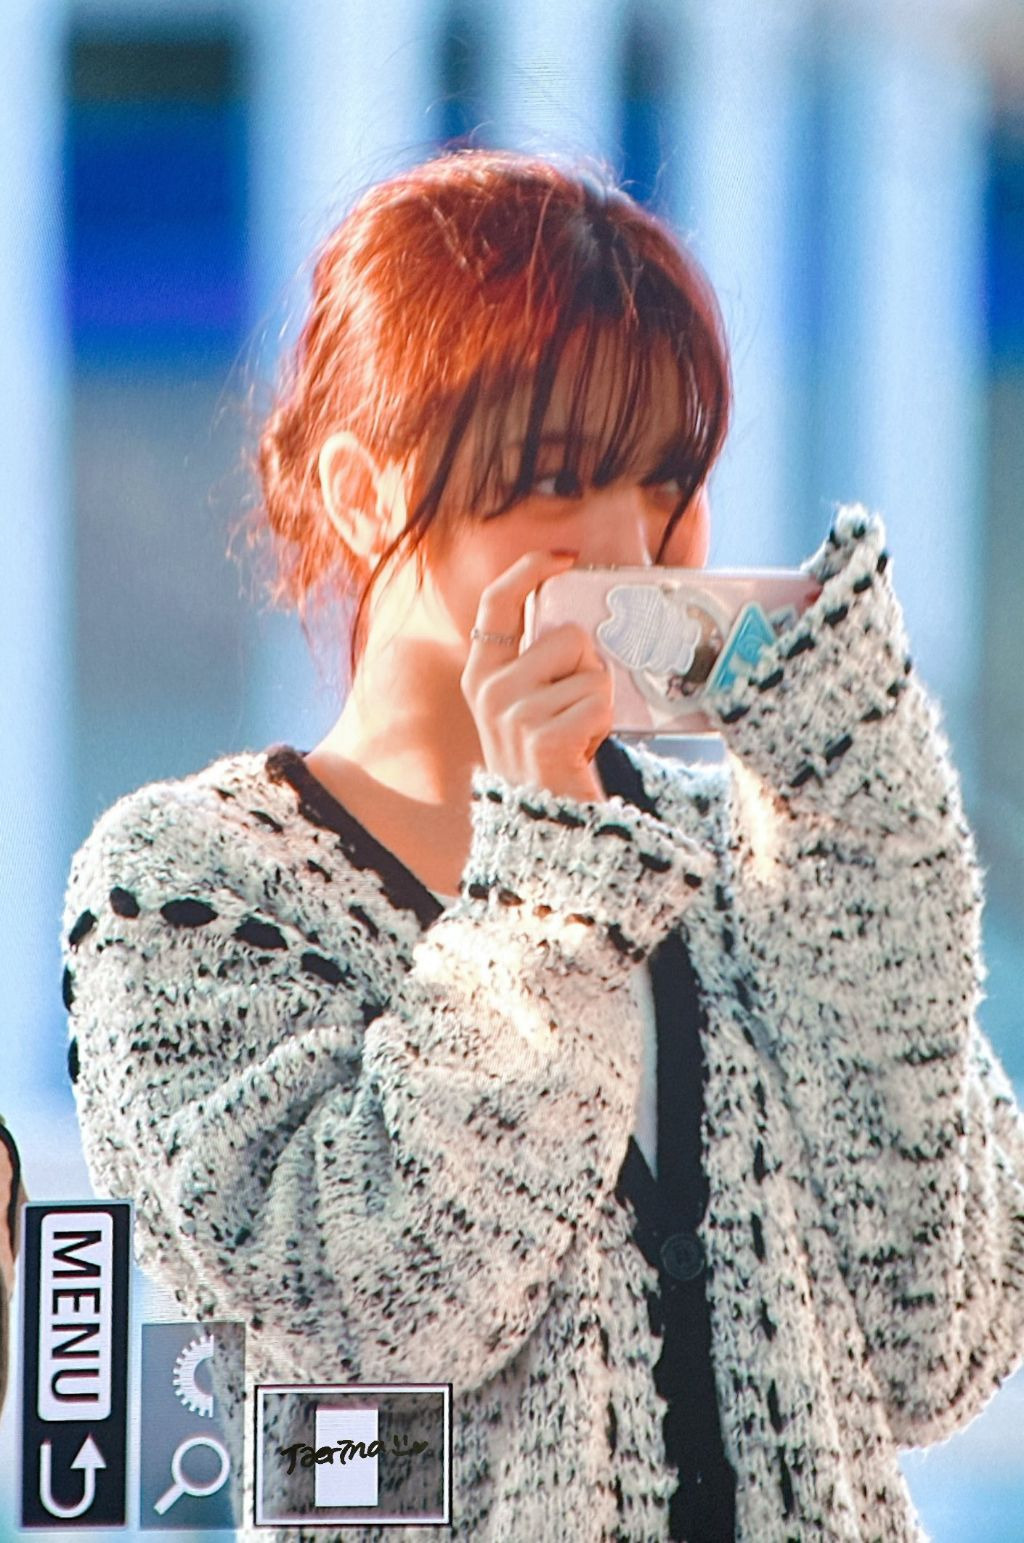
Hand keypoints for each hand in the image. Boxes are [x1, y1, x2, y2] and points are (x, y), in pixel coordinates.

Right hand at [460, 550, 613, 801]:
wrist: (548, 829)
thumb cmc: (547, 757)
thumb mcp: (525, 704)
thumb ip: (536, 661)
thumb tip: (577, 615)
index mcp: (480, 674)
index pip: (496, 602)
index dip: (530, 569)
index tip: (565, 558)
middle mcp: (488, 690)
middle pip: (567, 635)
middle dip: (587, 667)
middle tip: (573, 710)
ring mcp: (513, 713)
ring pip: (591, 669)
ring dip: (598, 699)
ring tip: (578, 732)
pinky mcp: (543, 736)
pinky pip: (599, 699)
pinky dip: (603, 723)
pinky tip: (582, 748)